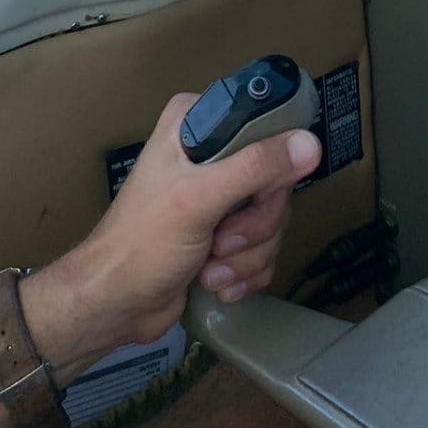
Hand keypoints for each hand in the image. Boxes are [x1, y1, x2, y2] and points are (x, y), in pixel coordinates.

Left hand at [20, 93, 319, 383]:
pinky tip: (215, 283)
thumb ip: (255, 168)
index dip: (270, 164)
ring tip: (211, 269)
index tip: (258, 194)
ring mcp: (220, 194)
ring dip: (246, 256)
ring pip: (272, 219)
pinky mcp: (225, 233)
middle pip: (274, 180)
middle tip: (221, 242)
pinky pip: (264, 248)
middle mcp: (211, 152)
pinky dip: (244, 272)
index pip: (263, 123)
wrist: (116, 304)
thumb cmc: (142, 243)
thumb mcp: (198, 198)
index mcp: (196, 124)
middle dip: (253, 225)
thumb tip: (311, 143)